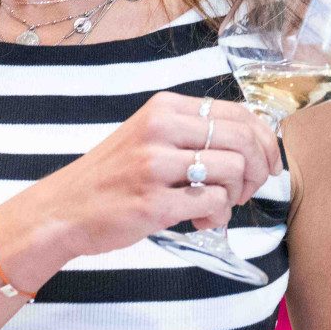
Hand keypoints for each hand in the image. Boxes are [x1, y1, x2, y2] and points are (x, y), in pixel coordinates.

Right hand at [6, 92, 281, 265]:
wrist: (62, 210)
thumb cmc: (112, 177)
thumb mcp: (149, 136)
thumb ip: (193, 133)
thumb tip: (255, 143)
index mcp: (164, 108)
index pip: (239, 114)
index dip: (266, 141)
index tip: (269, 164)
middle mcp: (160, 129)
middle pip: (244, 140)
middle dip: (258, 170)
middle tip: (248, 190)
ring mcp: (155, 166)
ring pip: (233, 171)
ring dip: (235, 197)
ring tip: (213, 208)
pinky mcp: (153, 203)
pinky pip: (213, 204)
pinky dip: (215, 216)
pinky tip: (197, 222)